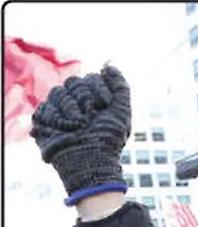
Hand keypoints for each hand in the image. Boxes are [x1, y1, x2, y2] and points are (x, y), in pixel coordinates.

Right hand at [30, 65, 130, 194]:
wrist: (91, 159)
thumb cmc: (108, 139)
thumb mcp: (122, 112)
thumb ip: (120, 87)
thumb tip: (109, 65)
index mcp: (93, 99)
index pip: (90, 79)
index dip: (98, 90)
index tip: (104, 105)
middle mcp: (75, 102)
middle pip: (73, 82)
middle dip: (85, 100)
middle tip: (90, 118)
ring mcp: (58, 110)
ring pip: (58, 93)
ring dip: (72, 111)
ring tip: (79, 126)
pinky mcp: (44, 119)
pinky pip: (45, 107)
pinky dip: (57, 119)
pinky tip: (66, 130)